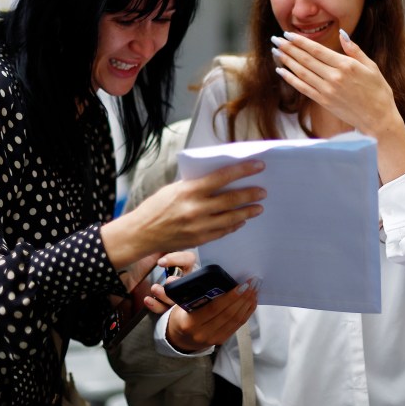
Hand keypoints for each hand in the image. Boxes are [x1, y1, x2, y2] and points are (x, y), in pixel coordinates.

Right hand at [101, 160, 265, 267]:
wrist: (141, 233)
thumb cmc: (155, 208)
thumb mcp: (173, 189)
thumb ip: (195, 185)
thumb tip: (218, 179)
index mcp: (189, 191)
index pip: (222, 177)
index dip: (243, 170)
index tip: (258, 166)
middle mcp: (196, 209)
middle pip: (231, 199)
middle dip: (250, 194)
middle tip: (263, 191)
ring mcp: (199, 226)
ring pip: (231, 218)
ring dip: (247, 212)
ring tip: (258, 207)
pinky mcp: (200, 239)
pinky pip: (223, 232)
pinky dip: (234, 226)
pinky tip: (241, 221)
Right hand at [151, 278, 259, 351]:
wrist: (180, 339)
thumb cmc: (181, 315)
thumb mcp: (179, 304)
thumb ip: (187, 291)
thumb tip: (191, 275)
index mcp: (189, 322)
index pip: (214, 308)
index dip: (230, 296)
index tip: (242, 284)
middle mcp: (202, 333)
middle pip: (228, 314)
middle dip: (243, 297)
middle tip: (253, 283)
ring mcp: (213, 339)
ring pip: (235, 320)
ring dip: (248, 303)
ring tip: (255, 289)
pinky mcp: (222, 340)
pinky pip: (238, 325)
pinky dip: (247, 312)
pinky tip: (252, 301)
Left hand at [273, 30, 404, 182]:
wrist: (378, 119)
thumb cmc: (378, 91)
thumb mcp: (371, 66)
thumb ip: (354, 50)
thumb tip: (342, 34)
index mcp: (346, 65)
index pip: (317, 50)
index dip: (300, 41)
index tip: (288, 34)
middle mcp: (334, 77)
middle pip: (306, 60)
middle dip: (289, 48)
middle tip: (275, 39)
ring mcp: (327, 91)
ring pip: (302, 73)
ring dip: (287, 61)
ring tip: (276, 51)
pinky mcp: (324, 102)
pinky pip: (303, 88)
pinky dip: (291, 79)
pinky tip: (281, 71)